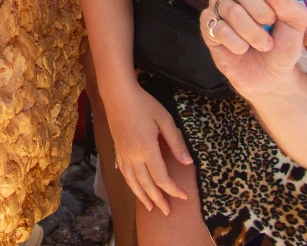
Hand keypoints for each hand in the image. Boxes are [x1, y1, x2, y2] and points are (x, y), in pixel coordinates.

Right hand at [104, 80, 192, 214]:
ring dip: (142, 196)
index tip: (184, 197)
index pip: (162, 178)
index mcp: (147, 149)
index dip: (173, 190)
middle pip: (147, 185)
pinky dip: (131, 184)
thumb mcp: (165, 119)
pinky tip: (135, 188)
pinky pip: (124, 173)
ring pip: (133, 182)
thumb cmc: (144, 104)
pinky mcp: (118, 150)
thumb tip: (188, 163)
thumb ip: (176, 142)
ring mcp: (123, 154)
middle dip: (158, 199)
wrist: (118, 94)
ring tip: (151, 208)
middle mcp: (134, 156)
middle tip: (168, 212)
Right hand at [201, 0, 306, 100]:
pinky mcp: (208, 28)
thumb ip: (286, 1)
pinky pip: (218, 28)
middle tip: (271, 23)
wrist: (272, 77)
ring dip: (253, 33)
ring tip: (263, 44)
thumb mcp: (297, 23)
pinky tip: (243, 49)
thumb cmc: (285, 45)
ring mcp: (220, 8)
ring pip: (230, 10)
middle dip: (259, 9)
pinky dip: (237, 42)